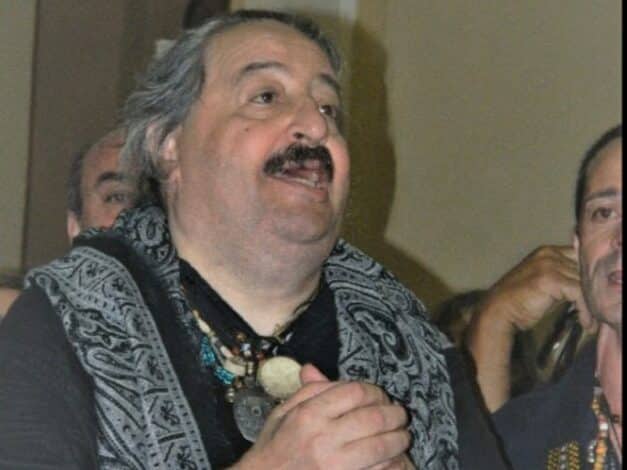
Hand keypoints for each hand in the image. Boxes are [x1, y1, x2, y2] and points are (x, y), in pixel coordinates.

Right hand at [233, 364, 410, 469]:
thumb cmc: (274, 450)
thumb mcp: (281, 415)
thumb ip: (305, 392)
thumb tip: (313, 368)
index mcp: (308, 415)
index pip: (355, 392)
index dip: (375, 392)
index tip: (380, 396)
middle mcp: (323, 439)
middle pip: (374, 417)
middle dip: (395, 414)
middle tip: (400, 414)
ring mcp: (336, 467)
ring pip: (382, 446)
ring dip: (399, 439)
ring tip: (402, 436)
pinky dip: (393, 463)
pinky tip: (395, 459)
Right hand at [466, 245, 592, 410]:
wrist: (499, 311)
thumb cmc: (520, 301)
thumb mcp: (544, 283)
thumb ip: (564, 277)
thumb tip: (588, 285)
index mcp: (547, 251)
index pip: (581, 257)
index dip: (590, 276)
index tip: (597, 295)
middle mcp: (549, 253)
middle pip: (585, 269)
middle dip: (594, 290)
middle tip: (600, 310)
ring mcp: (549, 265)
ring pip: (584, 282)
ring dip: (591, 304)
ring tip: (592, 321)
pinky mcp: (551, 279)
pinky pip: (579, 293)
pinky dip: (585, 310)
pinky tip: (585, 324)